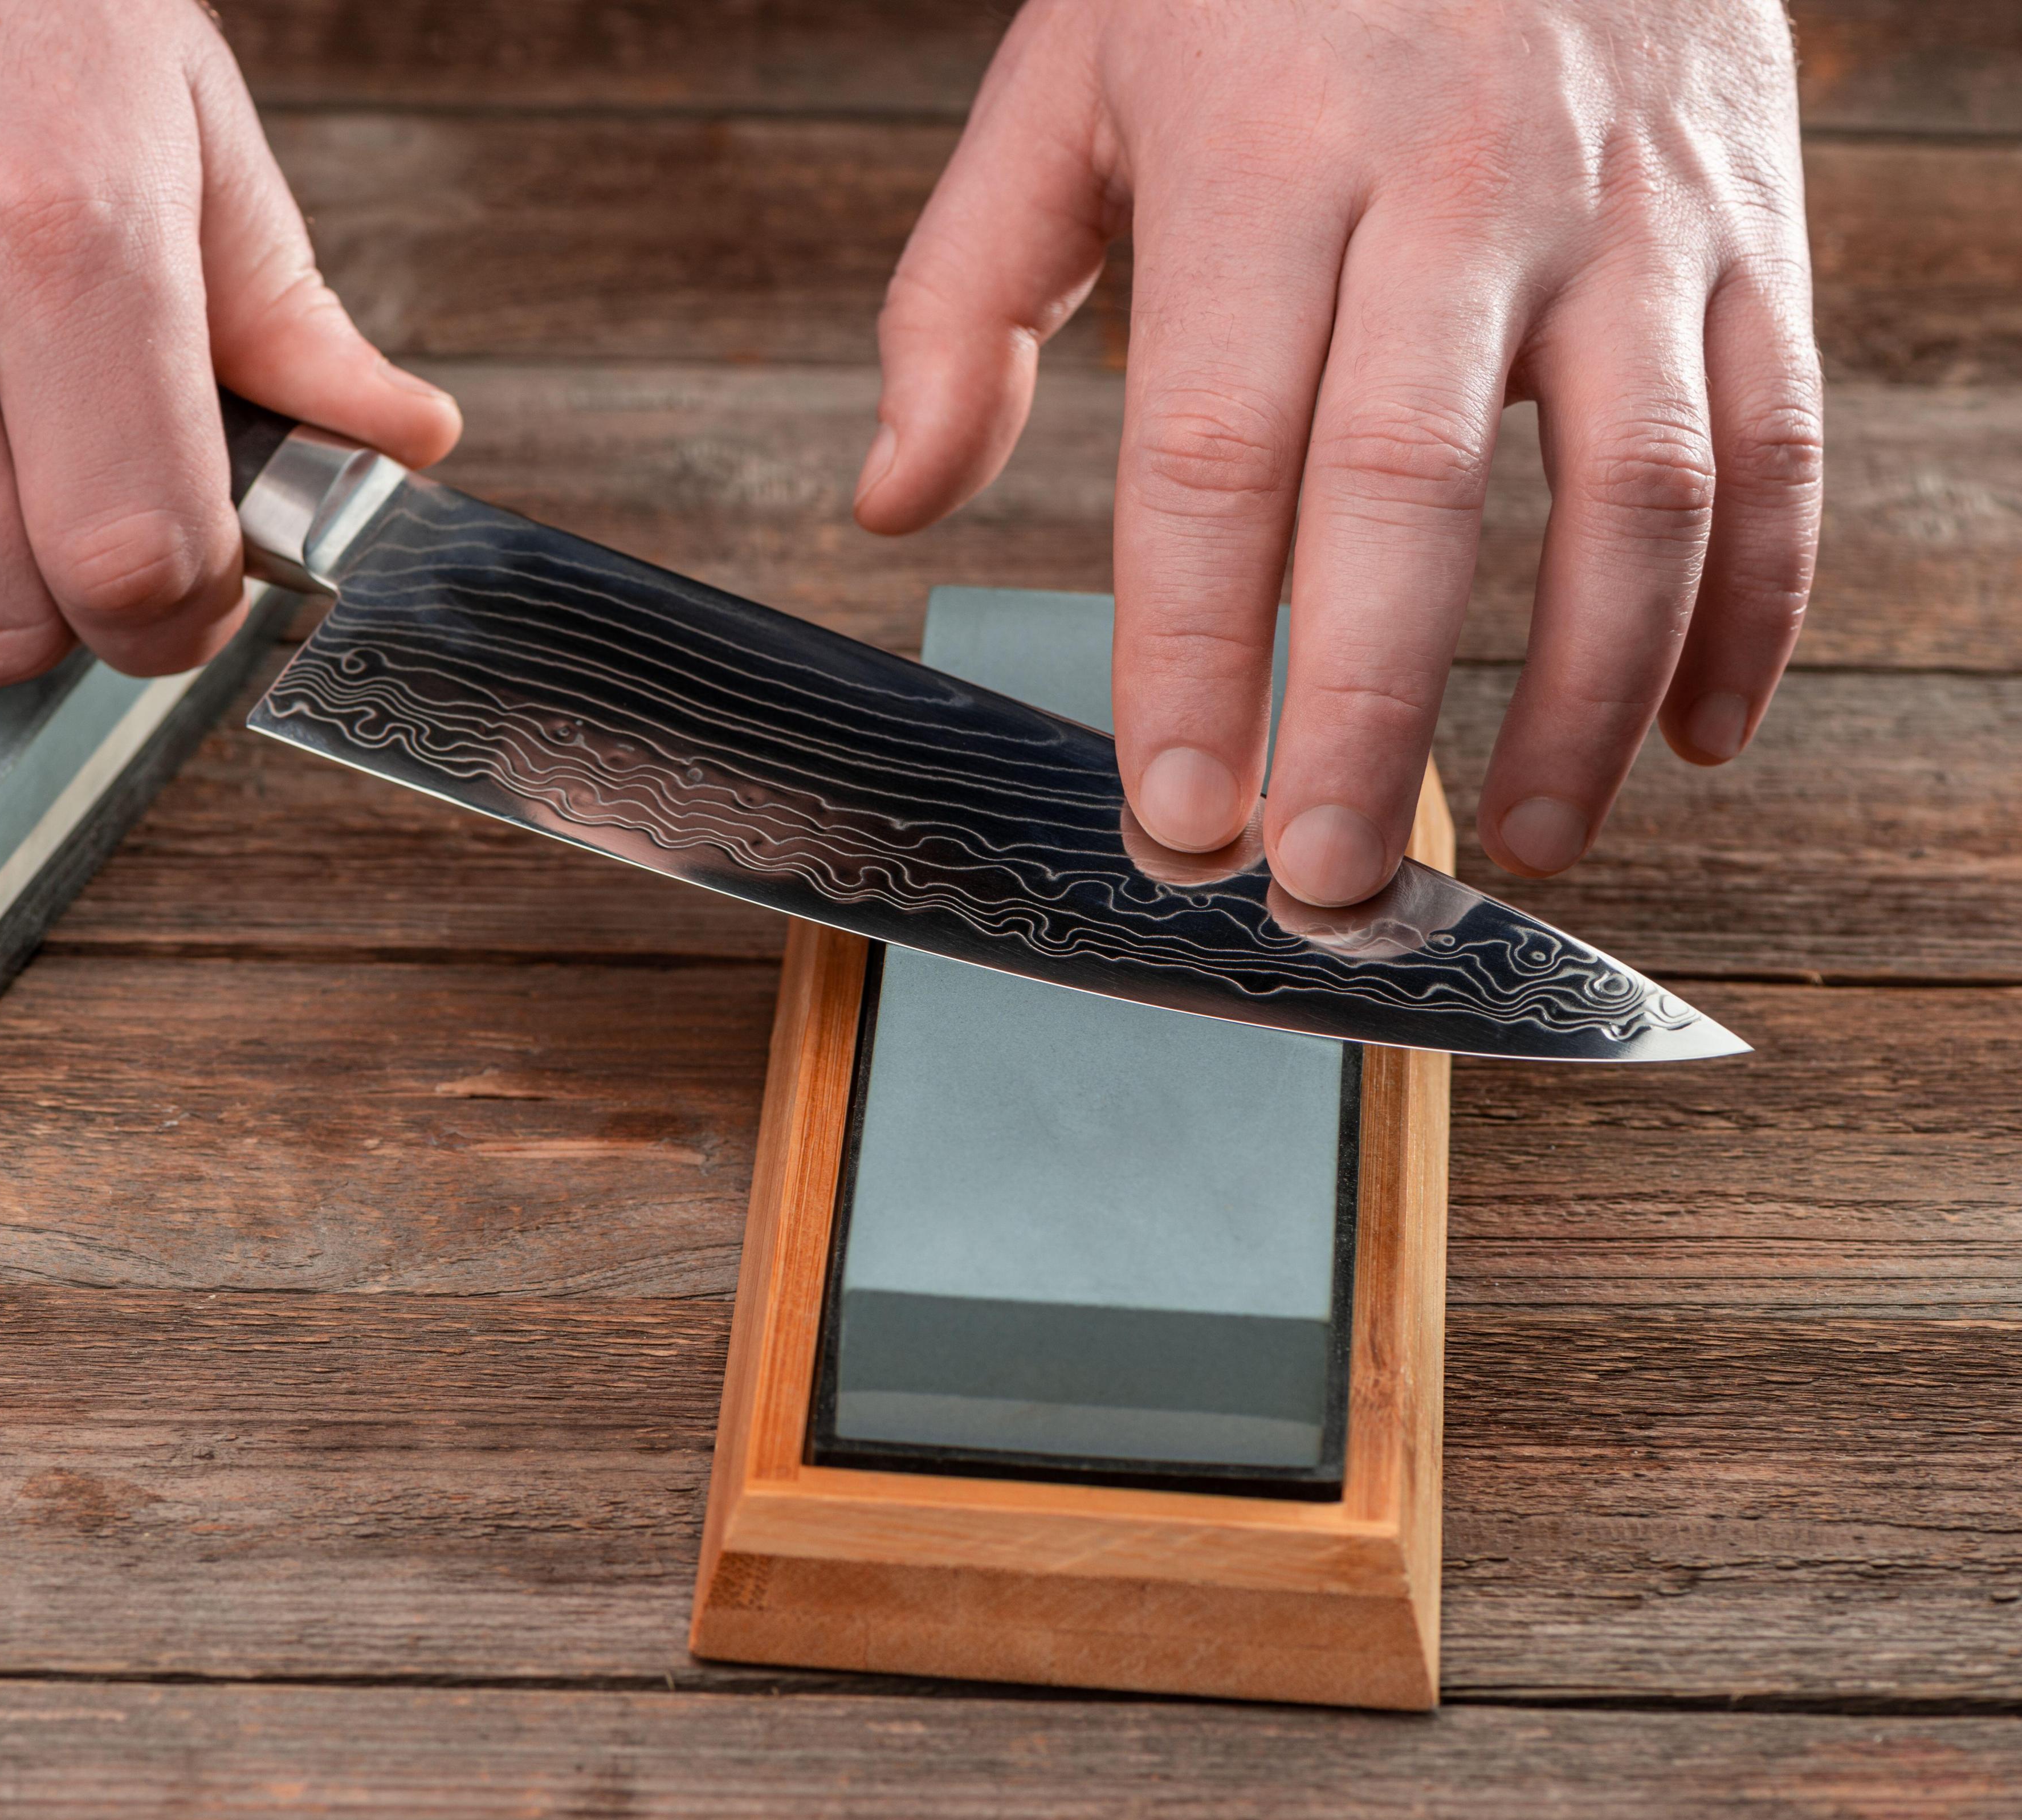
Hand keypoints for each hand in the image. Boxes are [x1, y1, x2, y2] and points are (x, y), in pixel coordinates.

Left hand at [856, 0, 1820, 903]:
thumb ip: (964, 292)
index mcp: (1270, 165)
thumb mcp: (1073, 71)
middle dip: (1367, 720)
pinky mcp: (1750, 222)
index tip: (1172, 817)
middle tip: (1322, 888)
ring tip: (1516, 850)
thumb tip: (895, 500)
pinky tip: (1690, 736)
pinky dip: (1751, 609)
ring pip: (1637, 496)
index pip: (1217, 459)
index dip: (1193, 657)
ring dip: (1580, 702)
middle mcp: (1464, 192)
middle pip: (1413, 501)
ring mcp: (1631, 210)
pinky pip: (1774, 440)